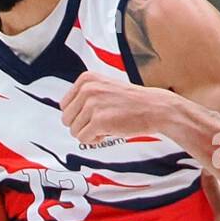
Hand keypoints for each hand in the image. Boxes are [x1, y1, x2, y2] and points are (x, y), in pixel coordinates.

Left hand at [60, 71, 175, 144]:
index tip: (92, 116)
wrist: (155, 108)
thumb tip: (68, 114)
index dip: (78, 115)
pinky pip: (84, 139)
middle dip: (81, 126)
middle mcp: (87, 89)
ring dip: (89, 134)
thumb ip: (86, 96)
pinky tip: (107, 133)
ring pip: (74, 130)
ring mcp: (93, 105)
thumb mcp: (105, 87)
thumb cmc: (132, 102)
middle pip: (67, 119)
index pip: (64, 105)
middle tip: (99, 124)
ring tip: (105, 128)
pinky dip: (94, 141)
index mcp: (86, 79)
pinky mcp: (99, 121)